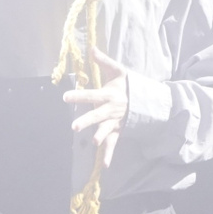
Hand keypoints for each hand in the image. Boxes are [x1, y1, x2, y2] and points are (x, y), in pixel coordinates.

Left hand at [64, 46, 128, 167]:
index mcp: (109, 95)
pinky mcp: (117, 131)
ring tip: (94, 143)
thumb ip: (103, 61)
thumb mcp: (118, 71)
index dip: (79, 96)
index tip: (65, 97)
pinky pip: (113, 144)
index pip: (92, 95)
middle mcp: (111, 110)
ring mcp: (115, 122)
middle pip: (97, 115)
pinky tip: (103, 166)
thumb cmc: (128, 85)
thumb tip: (91, 48)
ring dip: (101, 136)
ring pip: (106, 130)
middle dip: (87, 121)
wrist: (147, 101)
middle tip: (74, 126)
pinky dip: (109, 155)